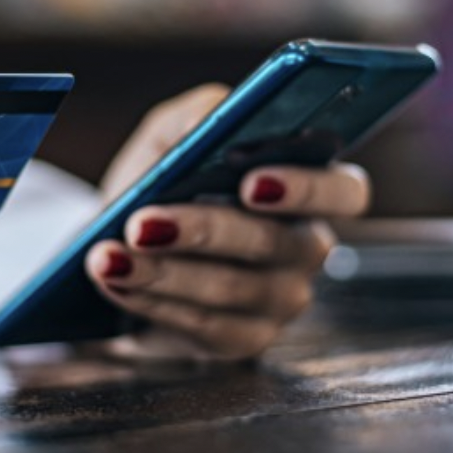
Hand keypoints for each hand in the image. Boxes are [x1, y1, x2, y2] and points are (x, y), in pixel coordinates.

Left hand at [84, 86, 367, 359]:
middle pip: (279, 244)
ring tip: (107, 255)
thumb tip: (210, 121)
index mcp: (309, 187)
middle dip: (205, 231)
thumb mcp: (173, 133)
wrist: (122, 238)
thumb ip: (199, 114)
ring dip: (164, 272)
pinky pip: (208, 326)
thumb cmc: (163, 179)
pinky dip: (155, 302)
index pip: (345, 191)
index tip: (248, 182)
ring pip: (234, 289)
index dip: (307, 188)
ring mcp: (282, 299)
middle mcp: (307, 246)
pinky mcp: (246, 338)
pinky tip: (117, 281)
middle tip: (143, 223)